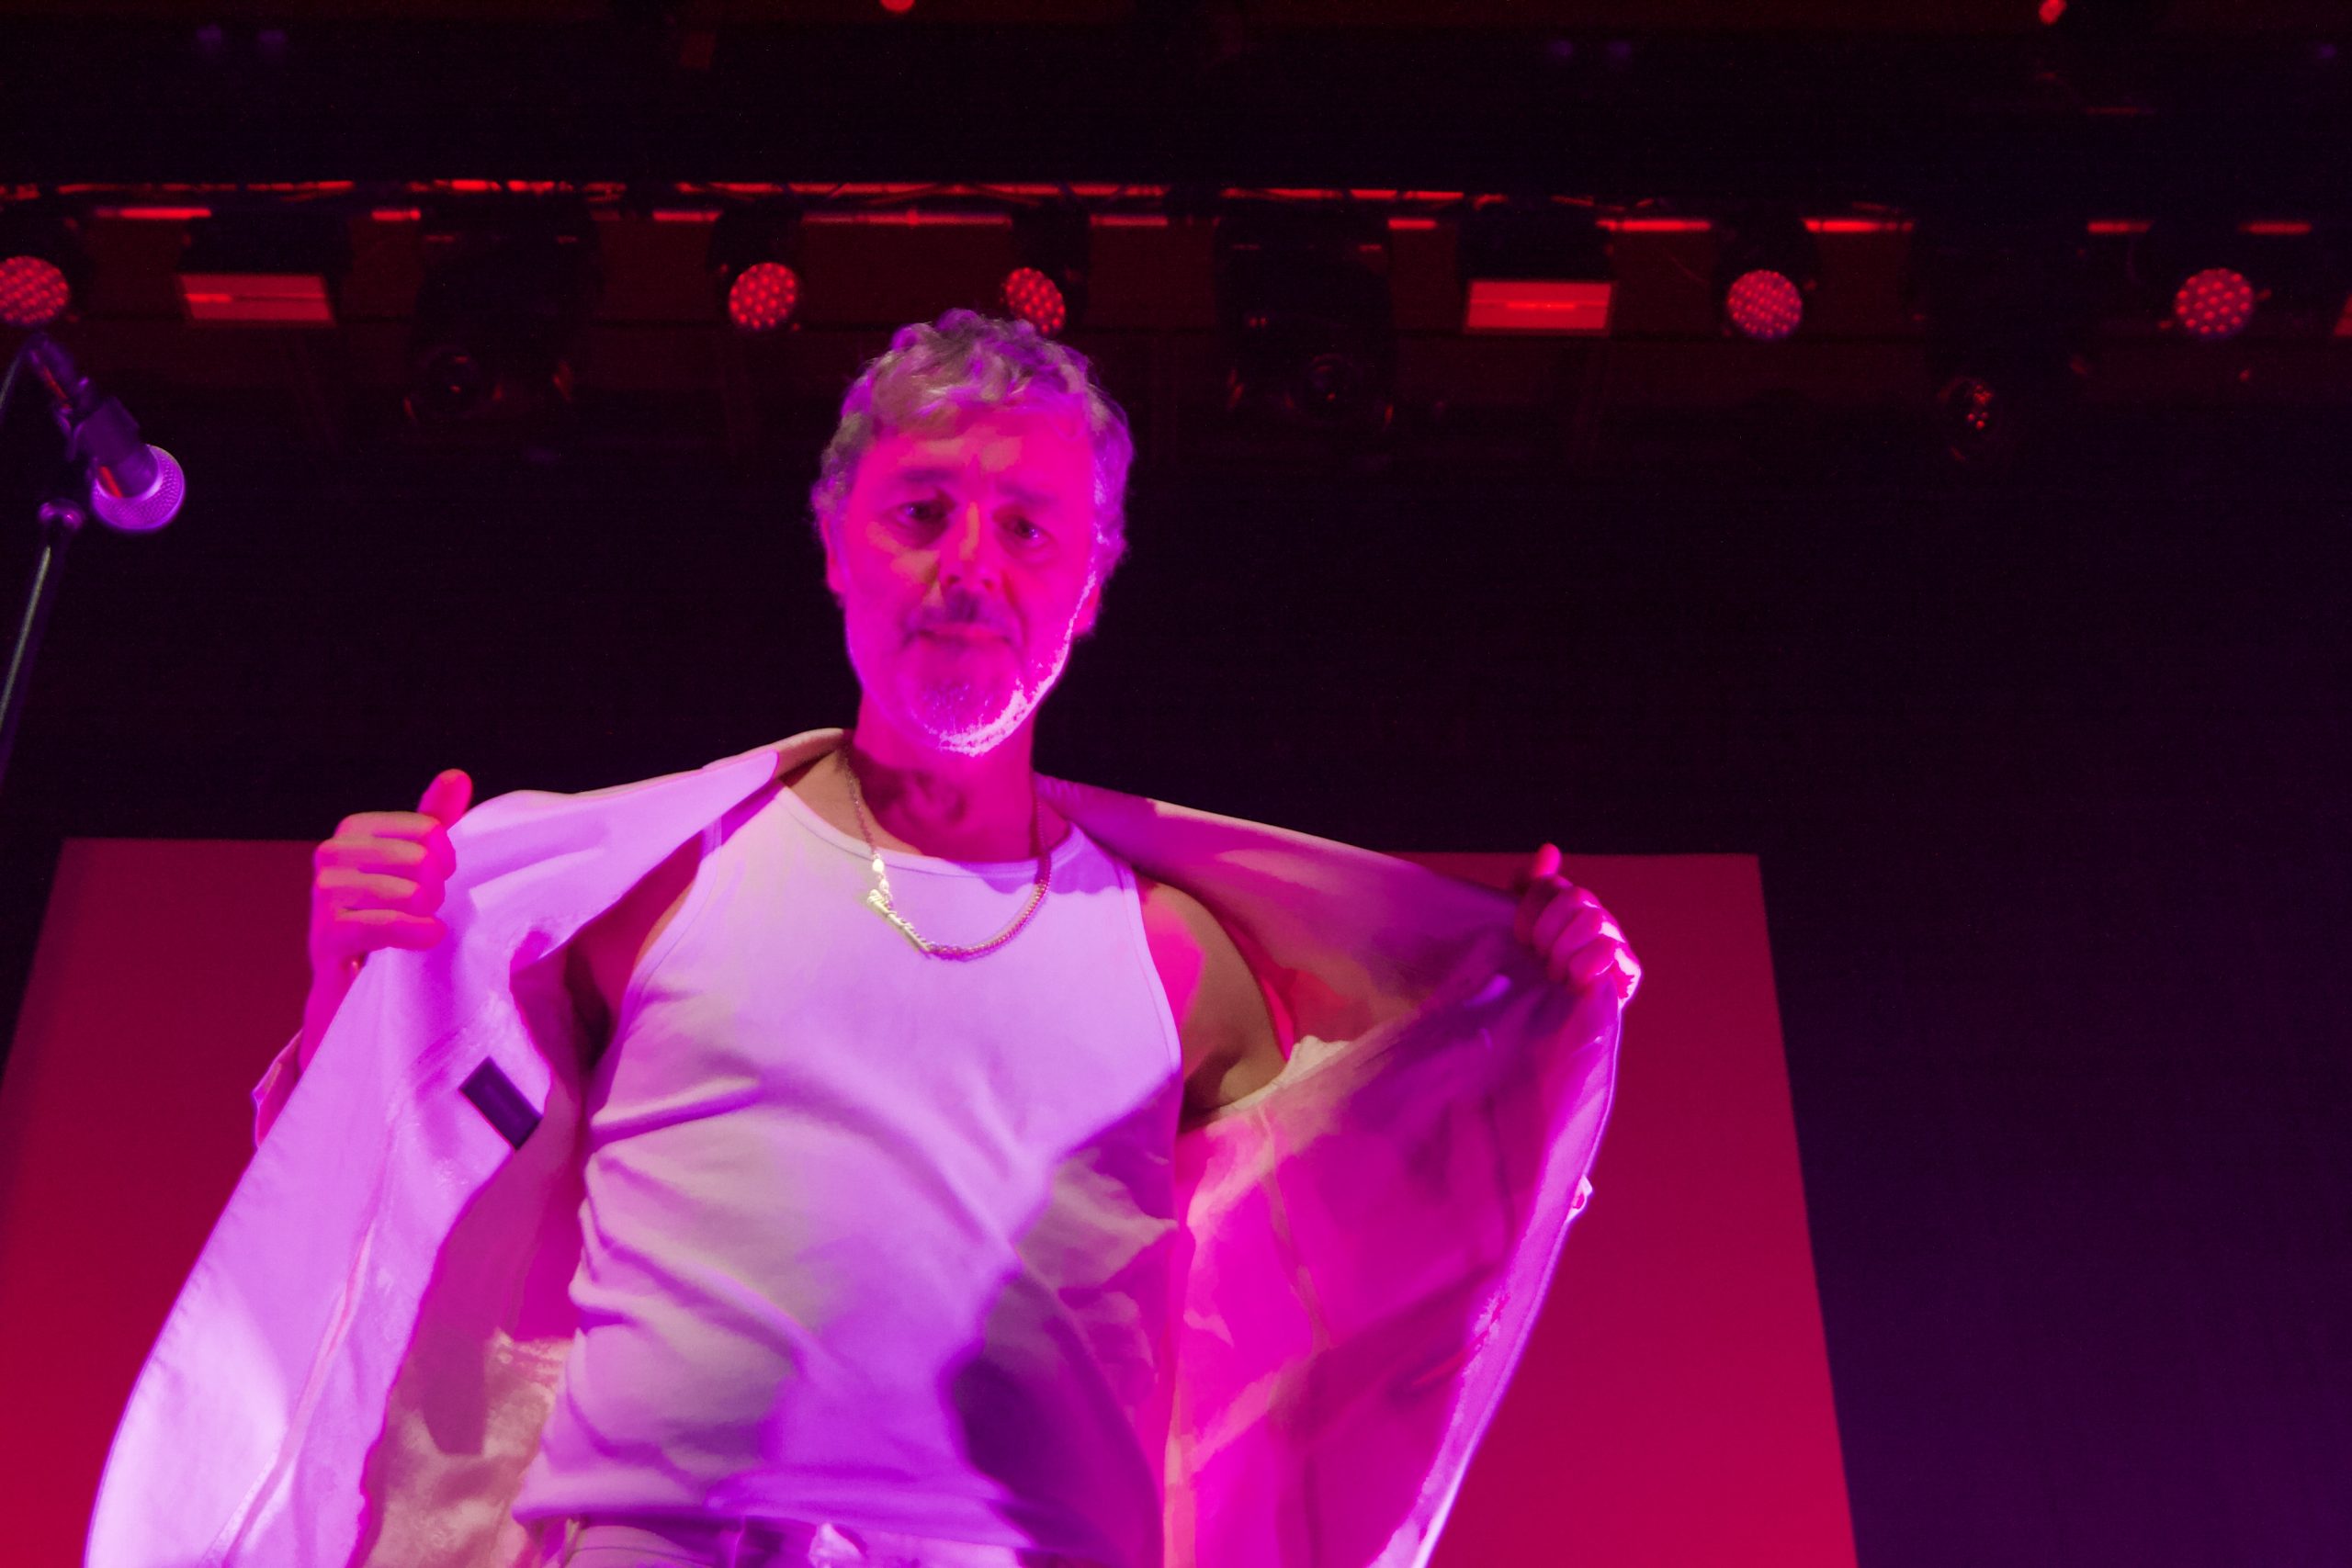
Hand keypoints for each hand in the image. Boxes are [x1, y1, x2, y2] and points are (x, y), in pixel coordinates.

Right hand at [307, 768, 471, 982]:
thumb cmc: (388, 910)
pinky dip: (417, 932)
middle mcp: (330, 854)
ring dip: (427, 914)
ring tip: (422, 923)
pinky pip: (387, 925)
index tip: (439, 879)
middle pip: (420, 860)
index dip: (447, 859)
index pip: (429, 829)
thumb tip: (456, 775)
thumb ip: (435, 818)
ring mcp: (323, 894)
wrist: (351, 978)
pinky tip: (429, 936)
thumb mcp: (414, 862)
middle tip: (429, 908)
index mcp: (352, 829)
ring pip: (409, 893)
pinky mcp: (325, 935)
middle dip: (437, 890)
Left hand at [1513, 844, 1641, 1002]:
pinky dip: (1583, 966)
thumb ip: (1528, 888)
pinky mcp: (1629, 972)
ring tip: (1556, 976)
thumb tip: (1550, 851)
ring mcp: (1616, 943)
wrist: (1535, 1031)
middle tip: (1541, 961)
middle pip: (1575, 897)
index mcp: (1571, 906)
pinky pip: (1609, 950)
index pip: (1555, 885)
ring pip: (1593, 919)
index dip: (1531, 910)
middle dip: (1548, 933)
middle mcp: (1597, 919)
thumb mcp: (1517, 931)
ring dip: (1564, 953)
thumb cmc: (1525, 980)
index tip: (1521, 939)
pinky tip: (1574, 984)